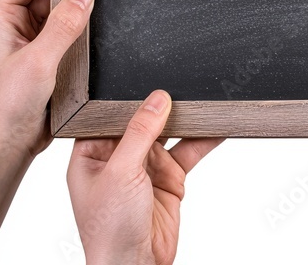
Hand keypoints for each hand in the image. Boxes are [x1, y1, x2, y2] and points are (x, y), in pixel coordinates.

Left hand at [0, 0, 94, 155]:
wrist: (10, 143)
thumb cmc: (10, 105)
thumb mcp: (40, 59)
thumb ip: (64, 24)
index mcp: (0, 19)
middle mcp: (13, 28)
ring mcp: (28, 44)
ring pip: (58, 17)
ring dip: (76, 18)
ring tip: (95, 21)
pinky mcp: (43, 60)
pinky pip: (65, 37)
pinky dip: (79, 37)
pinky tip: (92, 42)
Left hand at [68, 90, 223, 264]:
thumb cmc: (108, 230)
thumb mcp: (121, 172)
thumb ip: (139, 132)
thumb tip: (156, 100)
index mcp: (91, 153)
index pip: (110, 115)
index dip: (128, 97)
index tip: (149, 77)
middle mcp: (118, 158)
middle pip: (144, 121)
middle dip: (163, 107)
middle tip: (183, 86)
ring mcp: (145, 168)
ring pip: (169, 134)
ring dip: (186, 122)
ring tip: (203, 103)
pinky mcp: (169, 179)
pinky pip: (188, 152)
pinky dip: (203, 141)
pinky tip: (215, 128)